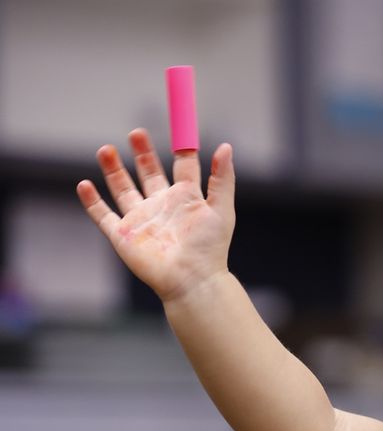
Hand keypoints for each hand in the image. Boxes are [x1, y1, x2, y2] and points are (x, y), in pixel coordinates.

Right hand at [76, 129, 235, 302]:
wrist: (191, 279)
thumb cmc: (209, 247)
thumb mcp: (221, 208)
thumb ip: (222, 178)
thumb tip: (226, 146)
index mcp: (187, 198)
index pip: (183, 165)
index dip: (180, 147)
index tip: (177, 126)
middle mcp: (163, 206)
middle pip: (150, 173)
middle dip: (142, 153)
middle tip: (136, 132)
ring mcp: (141, 220)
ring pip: (123, 188)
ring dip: (114, 169)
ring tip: (106, 149)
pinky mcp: (122, 235)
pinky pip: (103, 215)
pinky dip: (92, 201)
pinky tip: (84, 184)